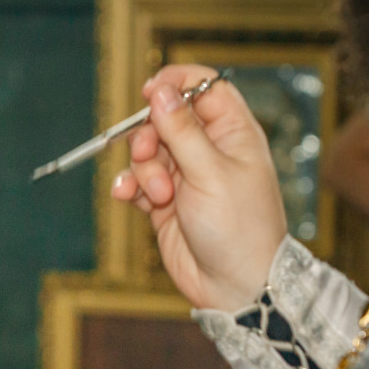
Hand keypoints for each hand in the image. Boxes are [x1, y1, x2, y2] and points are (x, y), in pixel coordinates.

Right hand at [110, 64, 287, 311]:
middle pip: (165, 118)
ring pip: (147, 151)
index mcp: (233, 133)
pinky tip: (129, 199)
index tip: (149, 92)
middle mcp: (209, 150)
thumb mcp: (210, 173)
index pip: (205, 87)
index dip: (176, 83)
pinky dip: (130, 187)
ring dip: (143, 169)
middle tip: (150, 155)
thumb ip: (181, 130)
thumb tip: (160, 90)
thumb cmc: (239, 228)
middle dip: (149, 135)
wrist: (235, 285)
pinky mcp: (164, 202)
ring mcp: (185, 176)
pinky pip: (137, 181)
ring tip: (158, 196)